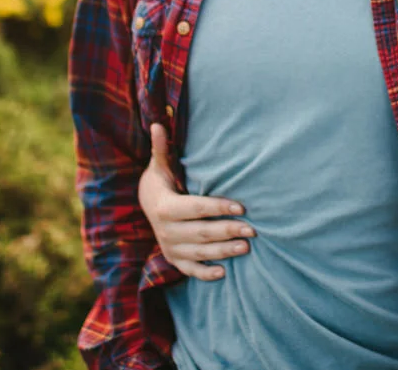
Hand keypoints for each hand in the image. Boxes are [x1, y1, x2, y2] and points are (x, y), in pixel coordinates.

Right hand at [139, 123, 253, 280]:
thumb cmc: (161, 181)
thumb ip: (161, 148)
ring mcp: (169, 247)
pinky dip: (205, 274)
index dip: (218, 207)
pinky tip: (224, 272)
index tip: (242, 206)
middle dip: (228, 231)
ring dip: (224, 252)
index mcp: (164, 207)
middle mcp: (166, 230)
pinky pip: (190, 270)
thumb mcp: (159, 165)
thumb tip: (157, 123)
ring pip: (199, 253)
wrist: (145, 205)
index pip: (196, 208)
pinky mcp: (173, 259)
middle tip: (253, 229)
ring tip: (247, 247)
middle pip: (201, 232)